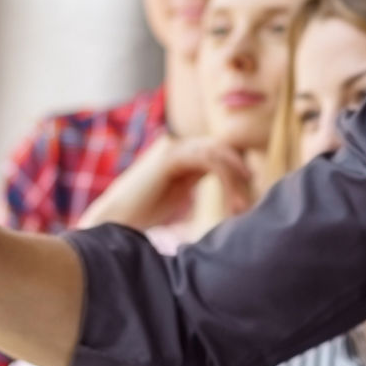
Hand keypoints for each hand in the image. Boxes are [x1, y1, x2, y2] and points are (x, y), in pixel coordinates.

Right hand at [77, 133, 252, 230]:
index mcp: (181, 154)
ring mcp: (174, 148)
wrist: (116, 219)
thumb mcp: (178, 193)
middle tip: (249, 201)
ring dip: (235, 179)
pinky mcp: (171, 157)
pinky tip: (231, 200)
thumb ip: (195, 180)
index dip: (237, 168)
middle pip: (222, 148)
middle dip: (240, 172)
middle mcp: (179, 146)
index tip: (249, 194)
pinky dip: (225, 179)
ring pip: (218, 153)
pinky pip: (209, 160)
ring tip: (241, 207)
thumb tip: (224, 182)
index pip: (218, 151)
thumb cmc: (143, 212)